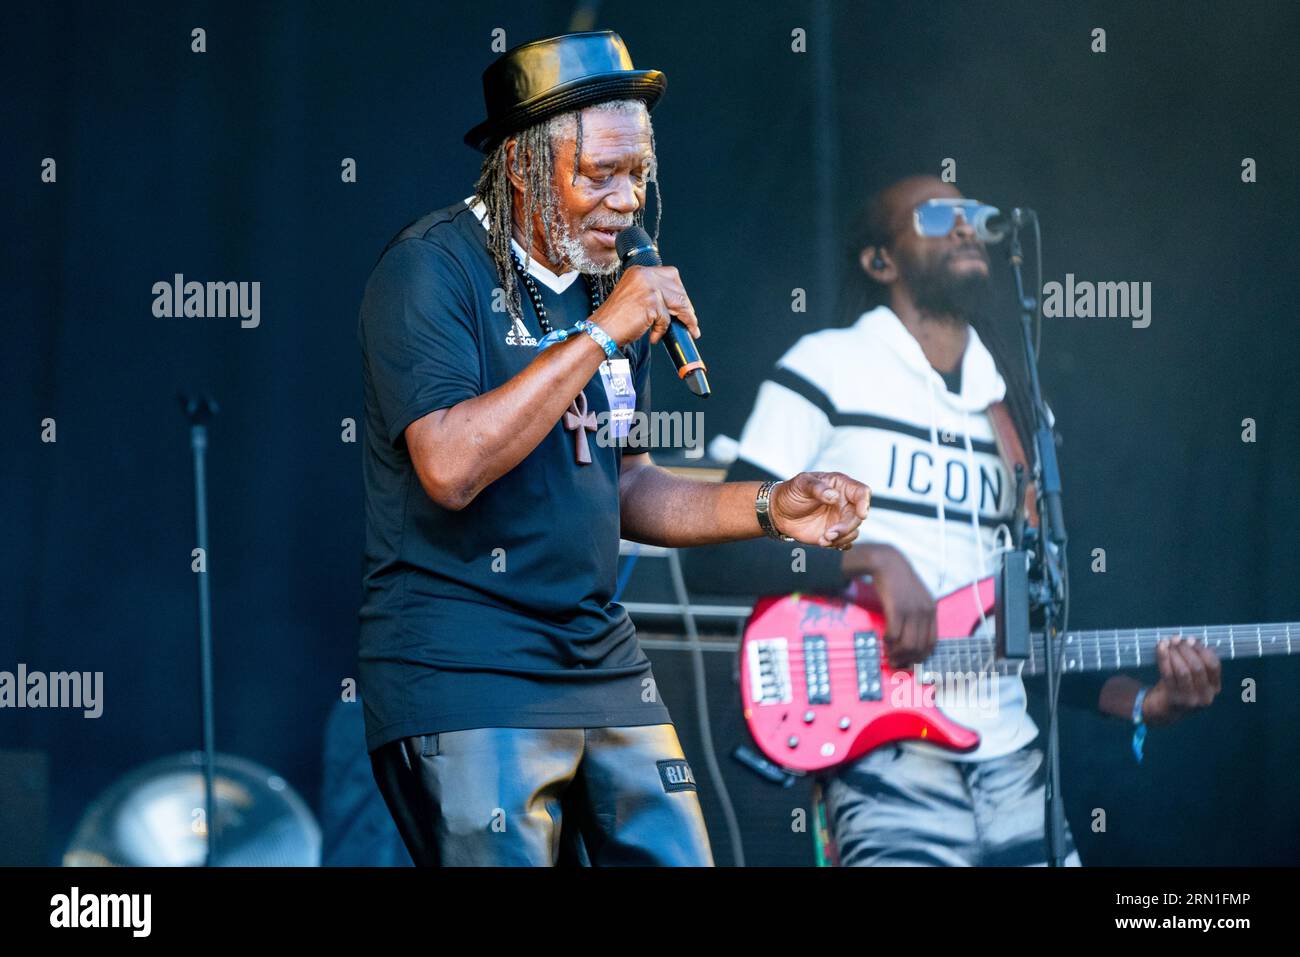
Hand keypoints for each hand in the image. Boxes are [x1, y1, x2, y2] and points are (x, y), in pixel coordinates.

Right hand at [590, 265, 700, 347]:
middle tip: (690, 321)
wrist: (601, 330)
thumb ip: (651, 292)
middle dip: (686, 306)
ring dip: (685, 319)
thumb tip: (674, 303)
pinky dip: (662, 330)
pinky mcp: (651, 303)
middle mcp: (644, 275)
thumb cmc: (614, 318)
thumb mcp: (633, 296)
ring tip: (687, 329)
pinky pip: (666, 319)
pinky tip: (654, 336)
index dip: (680, 291)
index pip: (670, 275)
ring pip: (678, 303)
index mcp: (639, 271)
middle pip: (678, 288)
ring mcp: (648, 288)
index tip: (685, 304)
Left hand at [768, 471, 869, 550]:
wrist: (779, 511)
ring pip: (853, 531)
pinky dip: (838, 545)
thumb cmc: (791, 492)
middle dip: (846, 527)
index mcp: (840, 485)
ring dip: (841, 538)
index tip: (861, 514)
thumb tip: (834, 496)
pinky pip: (845, 542)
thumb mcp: (801, 484)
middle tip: (828, 534)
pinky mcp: (835, 533)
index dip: (865, 502)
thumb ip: (816, 488)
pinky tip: (824, 543)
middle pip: (858, 516)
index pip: (861, 492)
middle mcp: (844, 502)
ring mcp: (840, 519)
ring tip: (822, 540)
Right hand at [855, 545, 935, 668]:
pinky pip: (894, 634)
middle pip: (920, 646)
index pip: (932, 642)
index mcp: (932, 610)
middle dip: (907, 659)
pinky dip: (888, 642)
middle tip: (896, 662)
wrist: (888, 562)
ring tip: (889, 652)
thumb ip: (918, 615)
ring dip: (897, 653)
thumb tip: (913, 638)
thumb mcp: (916, 597)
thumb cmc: (899, 581)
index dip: (921, 656)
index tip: (910, 662)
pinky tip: (884, 639)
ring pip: (908, 644)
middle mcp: (925, 612)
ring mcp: (912, 610)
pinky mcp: (897, 608)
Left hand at [1142, 636, 1221, 726]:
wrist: (1165, 710)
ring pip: (1183, 670)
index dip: (1202, 649)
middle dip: (1186, 649)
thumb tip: (1191, 639)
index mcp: (1214, 688)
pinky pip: (1168, 674)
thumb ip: (1197, 660)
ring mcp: (1189, 699)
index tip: (1191, 639)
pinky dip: (1163, 658)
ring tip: (1167, 643)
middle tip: (1176, 640)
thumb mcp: (1195, 677)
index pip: (1214, 665)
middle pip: (1198, 667)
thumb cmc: (1181, 687)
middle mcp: (1205, 696)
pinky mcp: (1173, 698)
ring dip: (1174, 653)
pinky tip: (1160, 647)